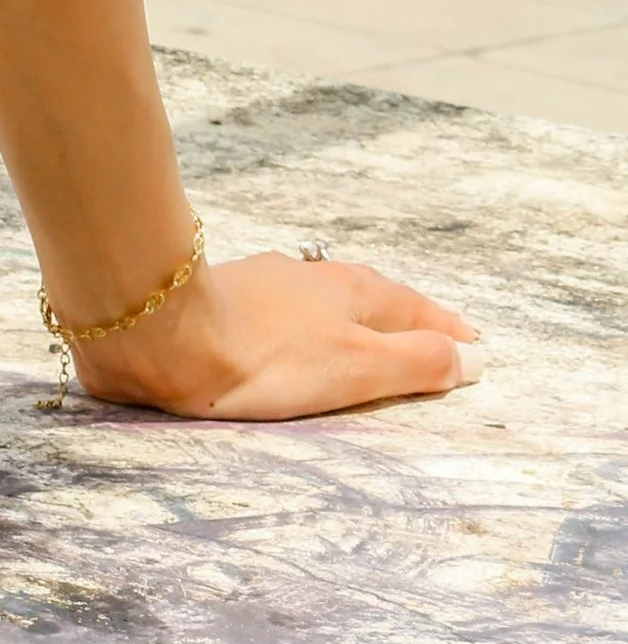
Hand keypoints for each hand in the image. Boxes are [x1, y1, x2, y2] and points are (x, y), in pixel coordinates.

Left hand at [75, 250, 481, 419]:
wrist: (169, 331)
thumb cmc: (271, 355)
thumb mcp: (358, 365)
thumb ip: (414, 361)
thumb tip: (470, 358)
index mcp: (353, 293)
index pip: (414, 310)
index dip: (444, 330)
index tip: (473, 343)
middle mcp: (314, 277)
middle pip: (373, 294)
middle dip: (406, 315)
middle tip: (433, 333)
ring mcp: (269, 280)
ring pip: (327, 293)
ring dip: (357, 311)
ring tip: (371, 328)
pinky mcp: (229, 293)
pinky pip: (288, 303)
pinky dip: (312, 315)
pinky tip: (295, 325)